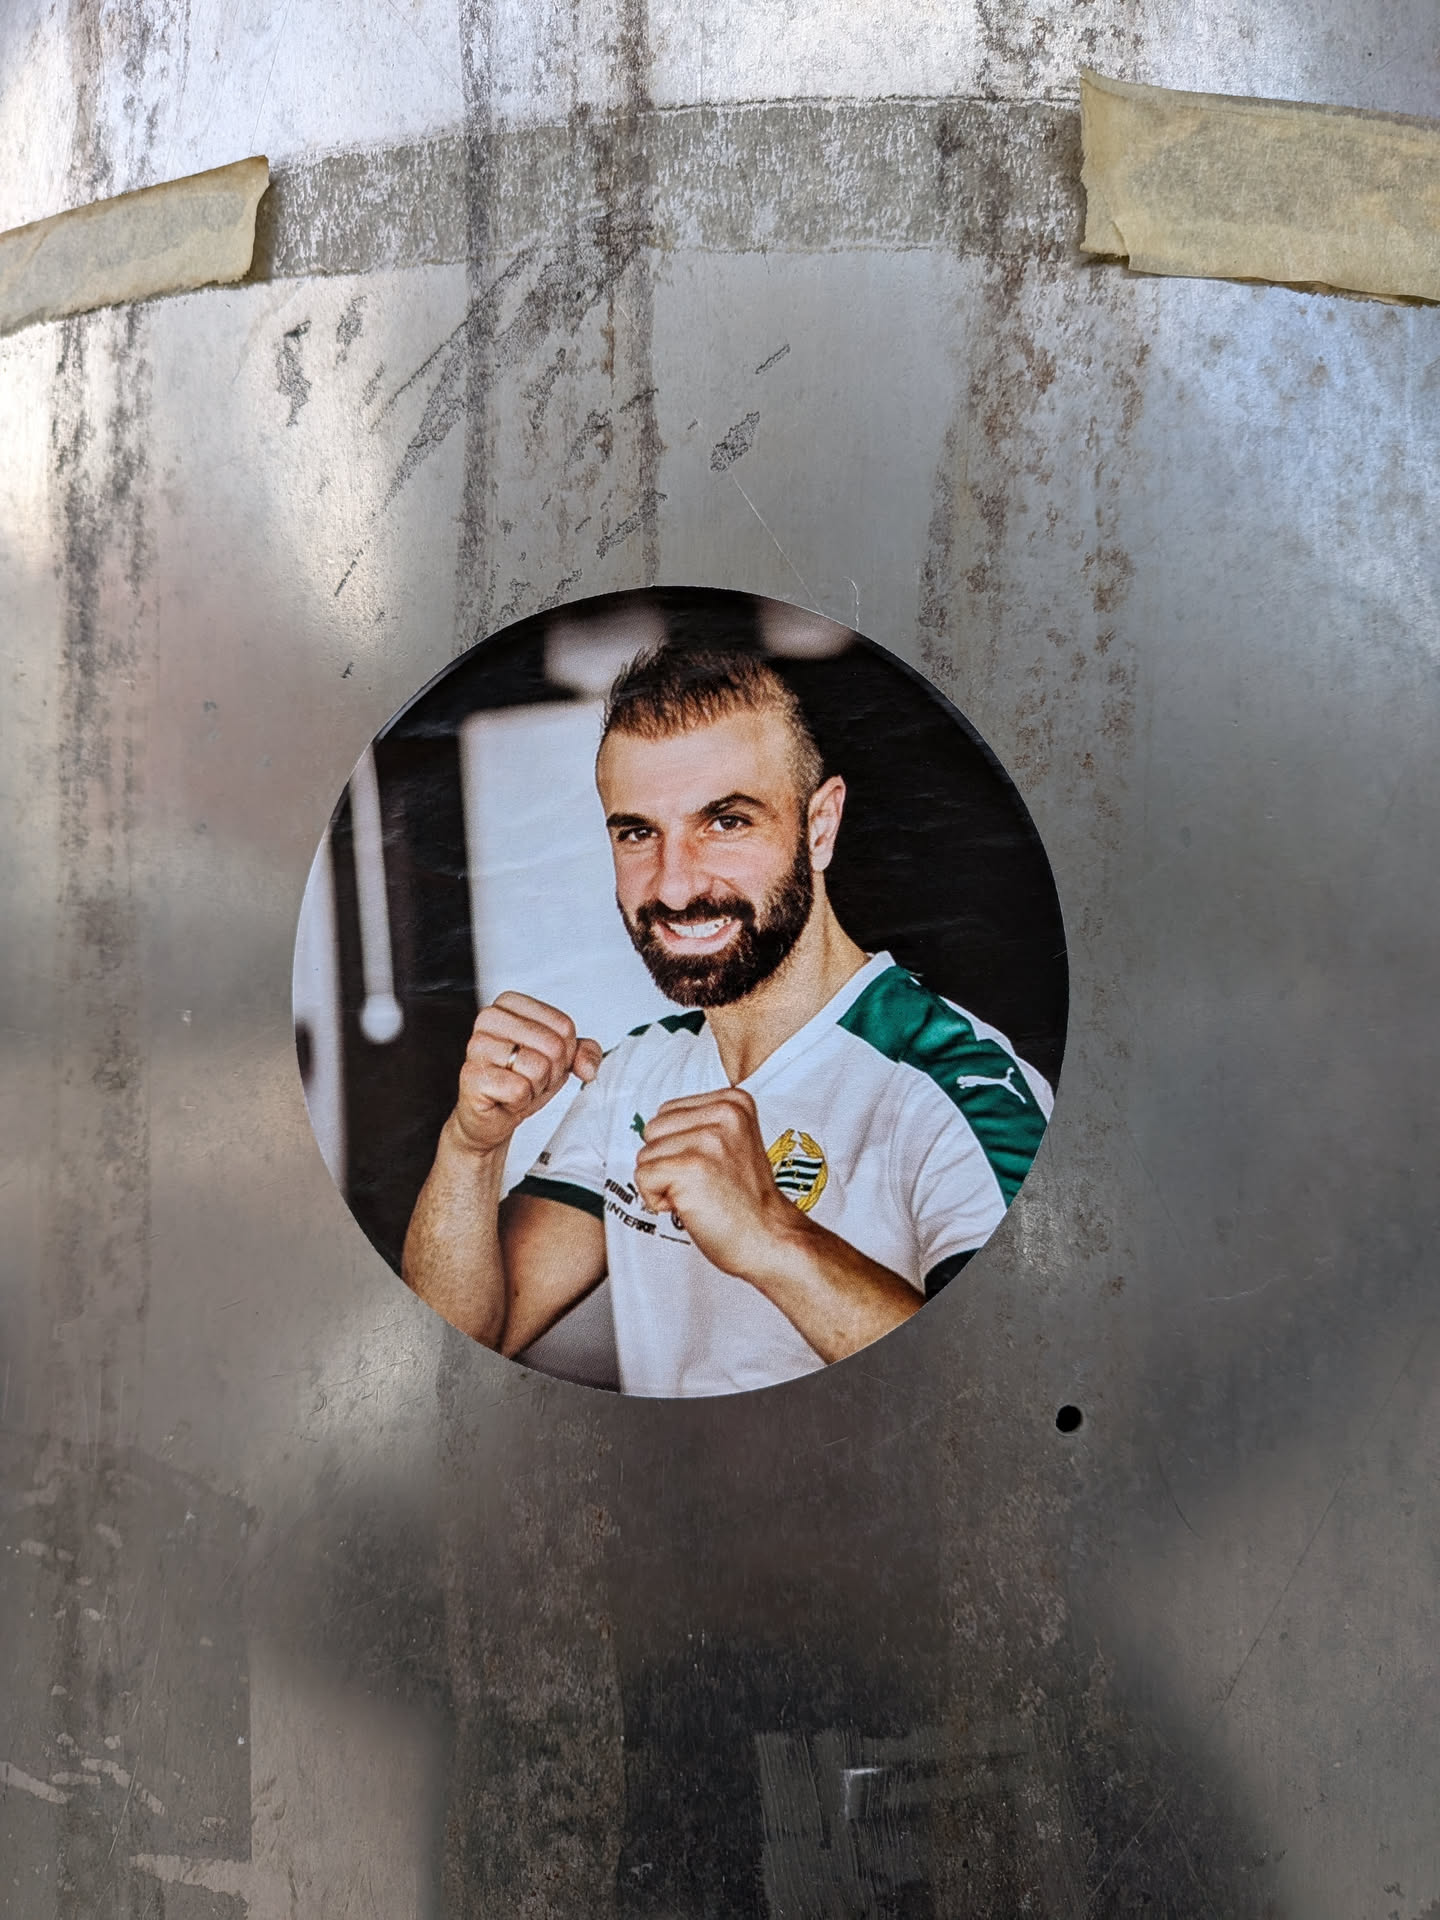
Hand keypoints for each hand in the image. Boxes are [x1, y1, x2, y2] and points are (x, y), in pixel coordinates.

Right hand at [450, 991, 601, 1155]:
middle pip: (553, 1046)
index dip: (564, 1053)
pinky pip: (519, 1089)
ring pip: (537, 1067)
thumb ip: (583, 1053)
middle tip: (530, 1077)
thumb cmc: (519, 1079)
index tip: (543, 1059)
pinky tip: (506, 1097)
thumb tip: (588, 1066)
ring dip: (535, 1087)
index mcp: (510, 1004)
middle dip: (551, 1072)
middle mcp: (490, 1018)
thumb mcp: (559, 1060)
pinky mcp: (472, 1075)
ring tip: (517, 1086)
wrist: (491, 1113)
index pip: (564, 1026)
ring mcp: (478, 1046)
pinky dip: (520, 1100)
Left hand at [632, 1087, 803, 1282]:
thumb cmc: (745, 1201)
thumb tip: (650, 1127)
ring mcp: (708, 1140)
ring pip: (645, 1155)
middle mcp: (723, 1114)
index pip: (667, 1112)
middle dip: (666, 1161)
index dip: (677, 1146)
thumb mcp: (731, 1143)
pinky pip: (642, 1178)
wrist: (769, 1239)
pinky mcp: (691, 1167)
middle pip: (653, 1130)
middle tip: (702, 1183)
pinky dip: (656, 1199)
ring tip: (699, 1194)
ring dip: (663, 1182)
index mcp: (733, 1102)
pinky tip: (689, 1206)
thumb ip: (698, 1126)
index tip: (708, 1167)